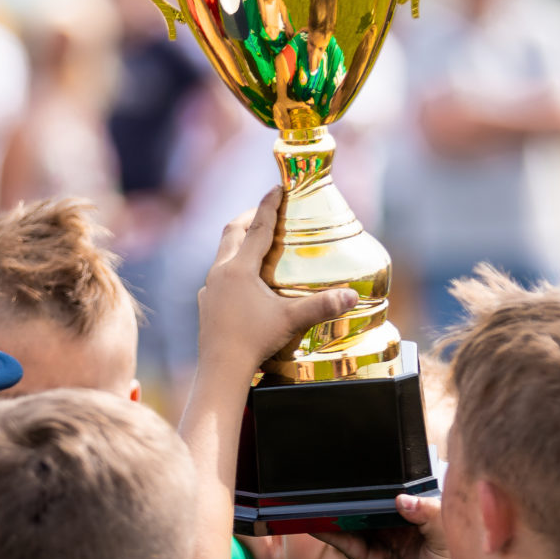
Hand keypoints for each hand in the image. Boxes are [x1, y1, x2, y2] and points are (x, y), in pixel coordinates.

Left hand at [197, 189, 357, 374]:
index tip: (278, 188)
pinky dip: (231, 265)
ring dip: (238, 240)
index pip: (257, 226)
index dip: (269, 205)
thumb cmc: (253, 342)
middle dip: (249, 216)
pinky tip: (243, 279)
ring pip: (222, 252)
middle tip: (267, 211)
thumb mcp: (291, 320)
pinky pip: (217, 274)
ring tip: (256, 241)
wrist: (220, 370)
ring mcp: (210, 287)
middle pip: (232, 231)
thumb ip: (322, 305)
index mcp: (240, 268)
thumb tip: (353, 295)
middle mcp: (220, 271)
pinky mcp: (206, 303)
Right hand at [316, 495, 458, 558]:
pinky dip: (332, 534)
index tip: (367, 471)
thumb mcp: (446, 537)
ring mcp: (383, 544)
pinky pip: (348, 544)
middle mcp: (400, 529)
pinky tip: (317, 523)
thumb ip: (428, 513)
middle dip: (357, 496)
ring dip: (340, 513)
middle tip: (337, 481)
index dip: (384, 485)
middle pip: (373, 507)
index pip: (399, 495)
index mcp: (421, 518)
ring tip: (319, 499)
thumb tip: (401, 499)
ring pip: (357, 523)